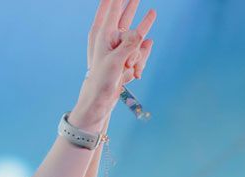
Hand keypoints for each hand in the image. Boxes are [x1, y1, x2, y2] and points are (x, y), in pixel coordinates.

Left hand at [72, 0, 155, 129]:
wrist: (101, 99)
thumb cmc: (101, 80)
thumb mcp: (115, 62)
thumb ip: (130, 46)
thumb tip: (144, 36)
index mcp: (103, 34)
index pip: (111, 8)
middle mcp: (112, 37)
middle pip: (125, 14)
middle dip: (132, 5)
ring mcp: (121, 47)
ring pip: (138, 41)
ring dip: (137, 57)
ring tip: (129, 70)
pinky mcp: (129, 56)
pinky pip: (141, 53)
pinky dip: (140, 64)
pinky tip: (136, 74)